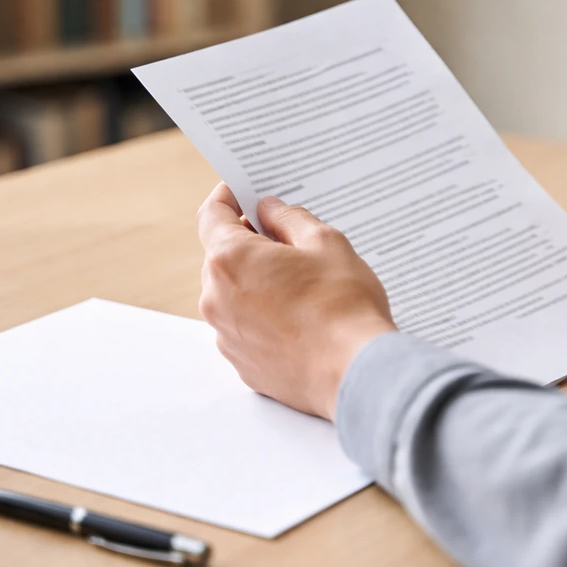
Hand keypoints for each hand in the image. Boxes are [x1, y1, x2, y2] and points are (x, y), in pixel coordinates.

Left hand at [196, 184, 395, 419]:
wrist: (355, 373)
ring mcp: (226, 336)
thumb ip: (290, 219)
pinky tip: (301, 319)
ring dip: (258, 282)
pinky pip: (246, 328)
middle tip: (291, 241)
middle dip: (250, 244)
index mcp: (230, 260)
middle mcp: (216, 299)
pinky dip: (264, 317)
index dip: (228, 197)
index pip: (211, 215)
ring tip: (304, 286)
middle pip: (222, 257)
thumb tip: (269, 210)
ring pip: (234, 294)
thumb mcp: (326, 243)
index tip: (244, 192)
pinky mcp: (242, 364)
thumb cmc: (343, 305)